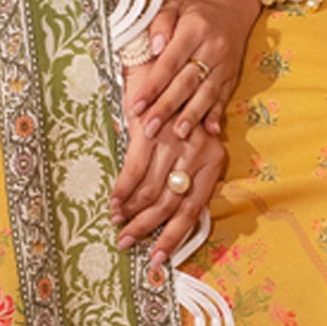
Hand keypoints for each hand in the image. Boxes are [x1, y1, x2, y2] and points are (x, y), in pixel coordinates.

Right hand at [110, 103, 224, 273]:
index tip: (158, 258)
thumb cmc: (178, 110)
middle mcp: (197, 154)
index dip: (173, 236)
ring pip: (151, 189)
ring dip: (132, 212)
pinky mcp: (151, 131)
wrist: (165, 67)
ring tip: (119, 227)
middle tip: (128, 244)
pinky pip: (134, 169)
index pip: (193, 210)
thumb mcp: (193, 143)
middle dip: (147, 228)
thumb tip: (171, 211)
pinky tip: (113, 203)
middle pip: (170, 204)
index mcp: (212, 161)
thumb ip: (188, 173)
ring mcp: (173, 143)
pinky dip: (123, 189)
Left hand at [124, 0, 261, 144]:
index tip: (137, 105)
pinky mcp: (232, 76)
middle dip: (167, 108)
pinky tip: (210, 130)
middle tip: (150, 128)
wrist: (231, 8)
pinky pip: (224, 97)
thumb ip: (160, 24)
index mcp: (194, 30)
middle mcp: (211, 49)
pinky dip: (216, 114)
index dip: (153, 86)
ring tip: (178, 134)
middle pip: (186, 83)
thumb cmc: (196, 11)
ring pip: (206, 93)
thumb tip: (154, 47)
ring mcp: (224, 65)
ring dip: (192, 116)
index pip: (170, 62)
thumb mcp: (174, 6)